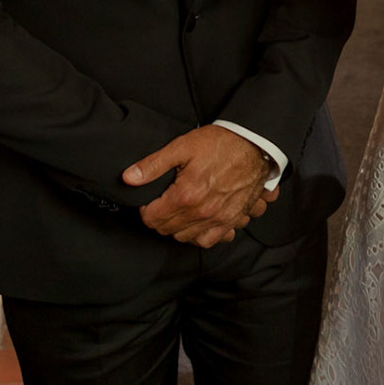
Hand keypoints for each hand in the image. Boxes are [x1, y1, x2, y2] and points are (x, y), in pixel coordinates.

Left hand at [125, 124, 275, 247]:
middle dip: (159, 218)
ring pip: (186, 238)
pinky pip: (210, 240)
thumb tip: (129, 177)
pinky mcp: (232, 220)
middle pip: (166, 229)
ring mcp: (219, 219)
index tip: (148, 200)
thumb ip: (153, 165)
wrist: (254, 145)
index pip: (152, 218)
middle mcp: (203, 212)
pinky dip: (200, 235)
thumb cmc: (221, 143)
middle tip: (162, 203)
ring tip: (177, 211)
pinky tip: (197, 223)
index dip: (145, 209)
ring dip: (177, 228)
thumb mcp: (182, 147)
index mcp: (186, 195)